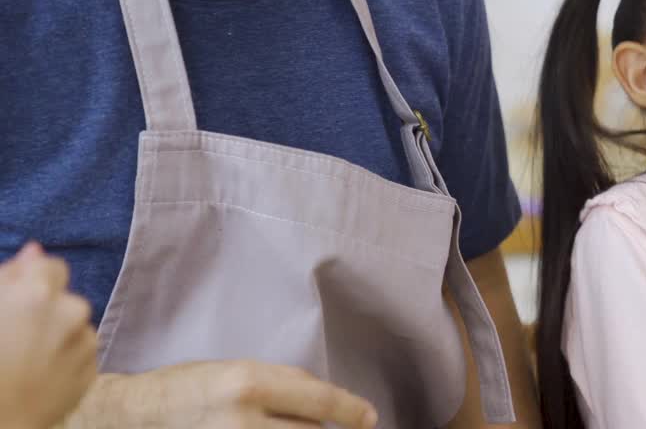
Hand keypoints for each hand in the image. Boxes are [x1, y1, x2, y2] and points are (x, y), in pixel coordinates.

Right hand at [0, 242, 97, 428]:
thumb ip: (7, 276)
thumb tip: (35, 250)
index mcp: (38, 293)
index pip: (51, 266)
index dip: (31, 283)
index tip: (15, 302)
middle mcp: (71, 312)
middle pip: (64, 298)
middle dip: (44, 311)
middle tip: (13, 336)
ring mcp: (85, 344)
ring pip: (73, 327)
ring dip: (55, 336)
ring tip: (22, 361)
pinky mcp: (92, 372)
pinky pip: (79, 355)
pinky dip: (63, 360)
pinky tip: (36, 376)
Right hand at [70, 360, 378, 428]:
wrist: (127, 419)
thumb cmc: (183, 390)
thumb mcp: (234, 371)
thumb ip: (282, 385)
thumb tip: (327, 405)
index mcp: (248, 383)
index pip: (320, 400)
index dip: (352, 411)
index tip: (369, 418)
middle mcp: (241, 421)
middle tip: (329, 428)